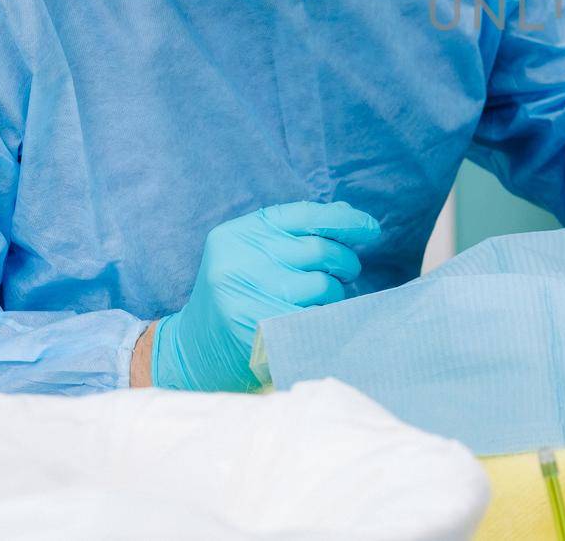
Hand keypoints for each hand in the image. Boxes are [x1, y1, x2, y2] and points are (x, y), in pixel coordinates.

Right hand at [151, 201, 381, 391]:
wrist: (193, 350)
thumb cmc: (237, 293)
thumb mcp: (254, 253)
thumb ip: (295, 232)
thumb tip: (346, 215)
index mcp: (238, 235)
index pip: (305, 214)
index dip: (345, 220)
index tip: (371, 229)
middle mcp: (241, 262)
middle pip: (321, 249)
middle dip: (345, 261)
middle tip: (346, 271)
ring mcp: (249, 298)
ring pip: (325, 285)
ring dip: (336, 292)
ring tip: (321, 299)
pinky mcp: (262, 333)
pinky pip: (318, 317)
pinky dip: (325, 317)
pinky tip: (313, 320)